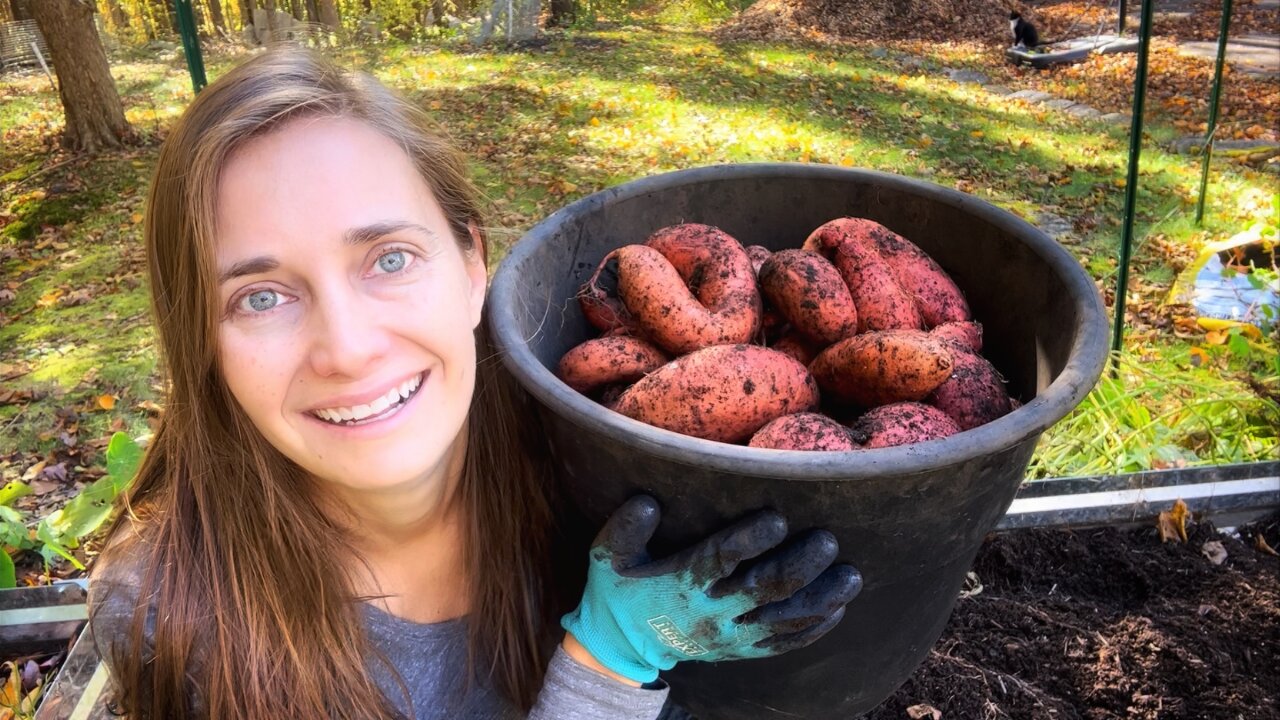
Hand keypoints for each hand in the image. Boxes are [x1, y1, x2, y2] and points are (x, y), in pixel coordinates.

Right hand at [561, 495, 861, 683]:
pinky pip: (784, 644)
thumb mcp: (607, 558)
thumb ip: (624, 530)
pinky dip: (815, 628)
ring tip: (851, 576)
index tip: (777, 518)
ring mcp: (730, 635)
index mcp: (681, 582)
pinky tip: (840, 607)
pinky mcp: (742, 649)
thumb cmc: (620, 589)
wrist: (623, 645)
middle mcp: (711, 611)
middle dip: (800, 566)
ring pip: (784, 619)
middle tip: (828, 540)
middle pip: (763, 590)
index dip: (749, 540)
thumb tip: (648, 503)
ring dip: (821, 598)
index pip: (719, 560)